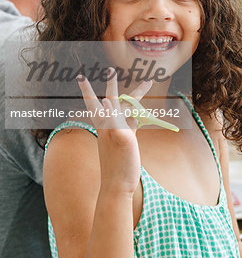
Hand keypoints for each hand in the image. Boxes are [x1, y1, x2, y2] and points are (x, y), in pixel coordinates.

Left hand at [77, 70, 151, 196]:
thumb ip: (114, 120)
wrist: (118, 186)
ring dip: (134, 97)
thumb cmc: (119, 165)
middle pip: (114, 100)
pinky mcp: (126, 139)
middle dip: (113, 85)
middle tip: (111, 70)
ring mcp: (119, 131)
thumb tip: (108, 101)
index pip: (94, 102)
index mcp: (106, 124)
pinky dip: (138, 113)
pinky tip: (142, 110)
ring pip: (126, 108)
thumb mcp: (119, 141)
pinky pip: (132, 121)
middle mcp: (110, 125)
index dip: (86, 89)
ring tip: (146, 84)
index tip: (80, 76)